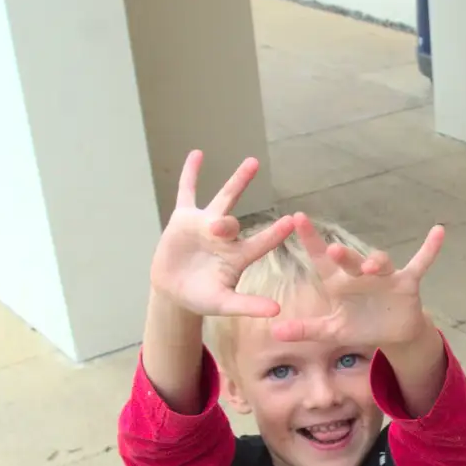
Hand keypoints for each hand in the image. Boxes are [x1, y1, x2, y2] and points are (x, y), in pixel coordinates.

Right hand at [151, 150, 297, 317]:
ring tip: (254, 162)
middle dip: (247, 195)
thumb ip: (248, 305)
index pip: (261, 242)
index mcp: (238, 255)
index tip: (292, 220)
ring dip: (237, 180)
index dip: (275, 232)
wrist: (173, 292)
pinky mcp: (184, 219)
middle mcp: (226, 236)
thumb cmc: (202, 298)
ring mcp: (205, 225)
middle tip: (254, 173)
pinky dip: (190, 175)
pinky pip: (187, 192)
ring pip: (224, 198)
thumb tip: (277, 311)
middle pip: (241, 212)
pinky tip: (197, 154)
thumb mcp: (224, 304)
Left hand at [268, 219, 443, 349]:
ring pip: (381, 263)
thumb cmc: (360, 325)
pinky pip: (421, 263)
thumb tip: (275, 331)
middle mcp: (360, 274)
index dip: (310, 240)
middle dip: (344, 255)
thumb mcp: (332, 330)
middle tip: (333, 250)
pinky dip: (430, 249)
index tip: (296, 217)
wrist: (393, 334)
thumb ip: (306, 329)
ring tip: (371, 267)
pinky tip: (439, 231)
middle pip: (350, 261)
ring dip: (377, 262)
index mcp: (339, 283)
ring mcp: (385, 276)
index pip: (321, 259)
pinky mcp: (408, 283)